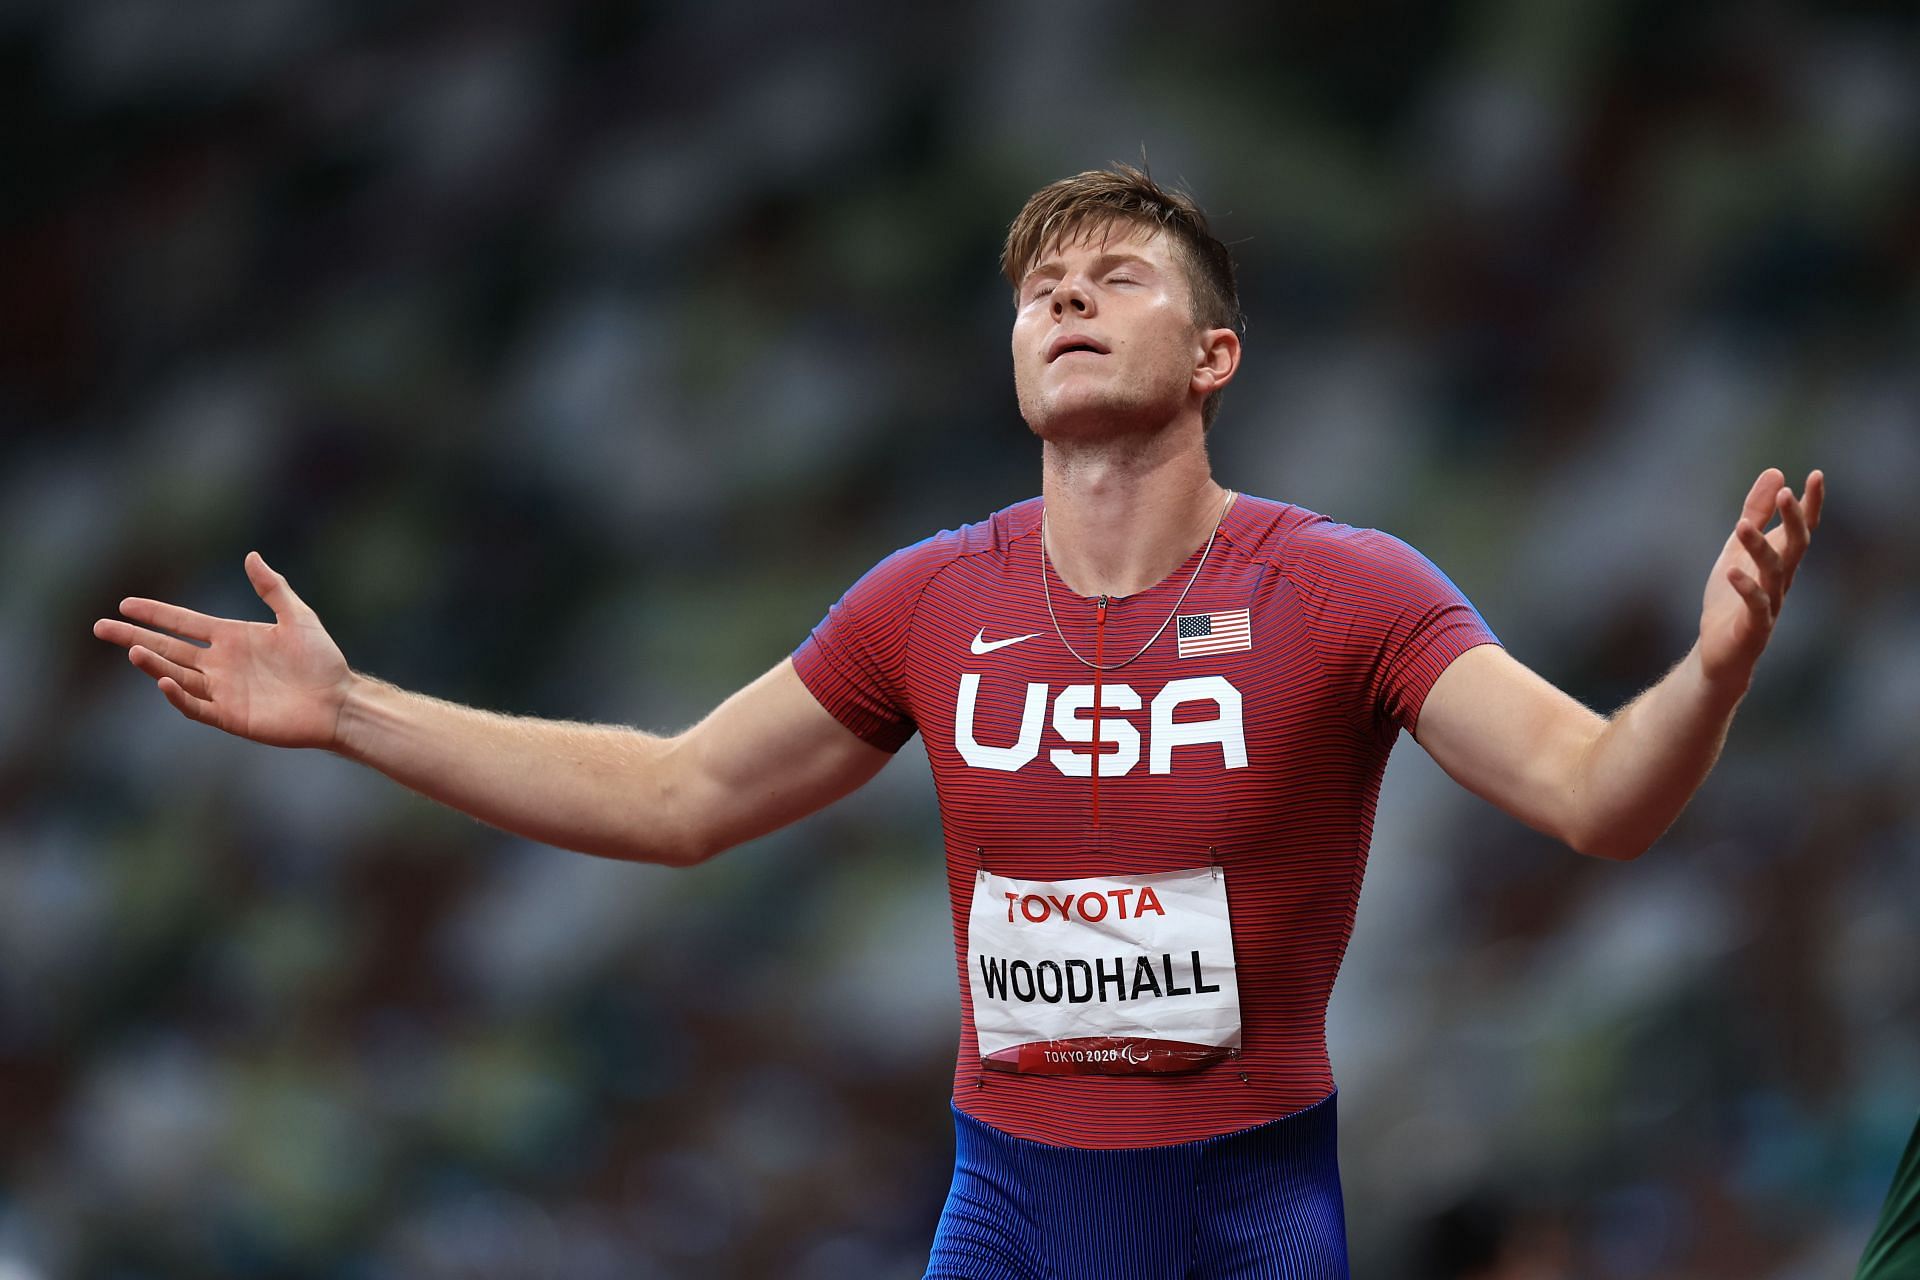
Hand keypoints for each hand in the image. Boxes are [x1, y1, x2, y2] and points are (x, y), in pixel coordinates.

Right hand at [92, 552, 355, 749]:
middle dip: (135, 637)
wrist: (339, 701)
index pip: (183, 623)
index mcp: (232, 638)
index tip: (125, 603)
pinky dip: (178, 696)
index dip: (155, 613)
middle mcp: (221, 664)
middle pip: (168, 648)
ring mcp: (223, 691)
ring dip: (153, 663)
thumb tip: (251, 556)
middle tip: (101, 627)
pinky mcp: (230, 716)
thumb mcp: (298, 617)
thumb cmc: (323, 660)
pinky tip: (164, 681)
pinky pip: (196, 706)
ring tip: (133, 649)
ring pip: (176, 675)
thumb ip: (273, 589)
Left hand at [1698, 468, 1823, 690]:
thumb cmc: (1730, 598)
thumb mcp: (1737, 549)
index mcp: (1780, 560)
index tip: (1817, 475)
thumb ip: (1755, 513)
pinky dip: (1746, 588)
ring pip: (1773, 572)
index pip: (1802, 528)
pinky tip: (1731, 572)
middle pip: (1796, 546)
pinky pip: (1755, 605)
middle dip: (1794, 519)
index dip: (1810, 504)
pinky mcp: (1753, 627)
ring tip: (1742, 525)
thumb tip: (1776, 472)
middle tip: (1787, 493)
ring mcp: (1770, 604)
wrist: (1720, 652)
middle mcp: (1781, 580)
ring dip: (1759, 547)